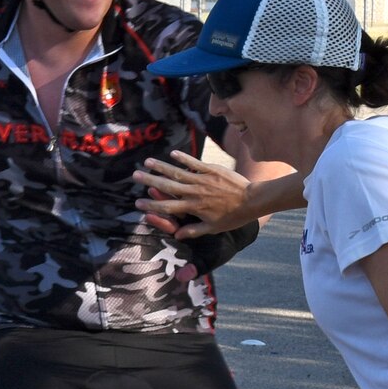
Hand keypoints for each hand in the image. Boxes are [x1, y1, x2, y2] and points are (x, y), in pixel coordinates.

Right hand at [134, 152, 251, 239]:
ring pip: (177, 172)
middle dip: (150, 180)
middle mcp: (194, 192)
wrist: (252, 200)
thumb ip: (193, 230)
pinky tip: (172, 154)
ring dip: (161, 166)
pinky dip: (183, 158)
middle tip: (135, 175)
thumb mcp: (213, 228)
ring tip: (147, 161)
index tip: (138, 202)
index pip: (168, 207)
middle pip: (167, 186)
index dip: (152, 204)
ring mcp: (202, 179)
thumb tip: (177, 234)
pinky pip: (194, 163)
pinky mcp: (211, 169)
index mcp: (193, 208)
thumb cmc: (233, 217)